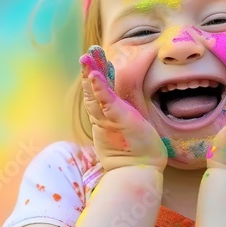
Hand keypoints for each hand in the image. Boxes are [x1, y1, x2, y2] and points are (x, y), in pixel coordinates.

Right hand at [80, 45, 167, 171]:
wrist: (138, 173)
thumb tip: (125, 109)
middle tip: (87, 53)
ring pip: (95, 94)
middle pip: (92, 91)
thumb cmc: (139, 155)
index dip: (97, 78)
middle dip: (90, 71)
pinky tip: (95, 75)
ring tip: (86, 57)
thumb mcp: (130, 131)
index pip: (99, 94)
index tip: (96, 62)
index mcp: (107, 119)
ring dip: (91, 74)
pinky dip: (100, 88)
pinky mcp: (117, 120)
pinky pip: (106, 102)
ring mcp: (108, 119)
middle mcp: (104, 118)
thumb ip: (124, 119)